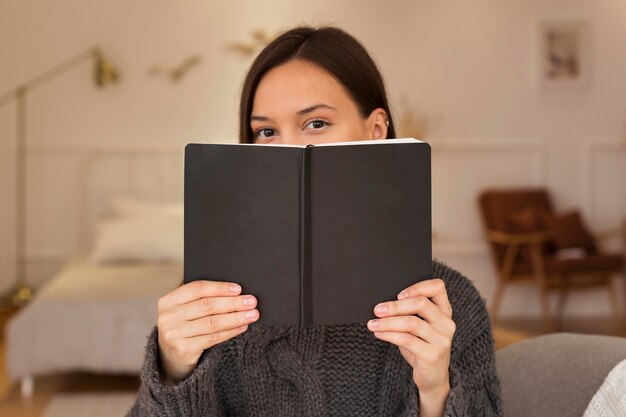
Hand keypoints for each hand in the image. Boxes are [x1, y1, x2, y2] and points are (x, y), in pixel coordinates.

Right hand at [157, 280, 259, 382]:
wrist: (170, 359)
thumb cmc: (183, 327)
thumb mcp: (184, 310)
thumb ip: (200, 299)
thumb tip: (234, 291)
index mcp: (168, 301)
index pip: (197, 288)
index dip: (219, 287)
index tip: (238, 289)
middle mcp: (168, 317)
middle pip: (206, 305)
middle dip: (232, 302)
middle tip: (251, 301)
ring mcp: (174, 334)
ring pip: (212, 323)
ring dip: (236, 317)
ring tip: (252, 314)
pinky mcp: (183, 350)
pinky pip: (213, 338)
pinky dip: (230, 331)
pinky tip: (242, 326)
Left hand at [367, 278, 455, 401]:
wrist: (432, 377)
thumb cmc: (421, 346)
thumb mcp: (419, 327)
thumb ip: (409, 314)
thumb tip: (382, 305)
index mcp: (444, 311)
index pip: (438, 288)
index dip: (418, 287)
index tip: (398, 294)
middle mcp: (446, 323)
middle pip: (421, 304)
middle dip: (395, 306)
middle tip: (377, 309)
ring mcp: (441, 340)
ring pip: (412, 323)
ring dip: (388, 322)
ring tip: (373, 323)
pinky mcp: (432, 355)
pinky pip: (407, 340)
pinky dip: (389, 334)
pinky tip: (378, 333)